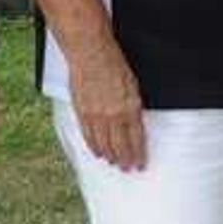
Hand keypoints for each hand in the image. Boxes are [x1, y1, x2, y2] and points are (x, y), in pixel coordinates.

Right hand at [67, 40, 147, 173]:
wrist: (91, 54)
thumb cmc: (114, 65)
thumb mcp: (133, 86)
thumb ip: (133, 107)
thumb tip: (135, 123)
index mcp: (130, 108)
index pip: (136, 139)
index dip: (138, 154)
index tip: (140, 164)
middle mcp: (113, 115)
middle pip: (119, 145)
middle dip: (125, 160)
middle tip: (128, 169)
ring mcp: (96, 115)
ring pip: (104, 143)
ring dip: (110, 156)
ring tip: (115, 164)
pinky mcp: (82, 112)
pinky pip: (88, 135)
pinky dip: (94, 146)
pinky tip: (98, 153)